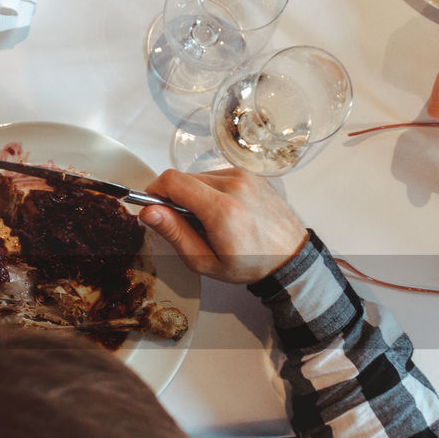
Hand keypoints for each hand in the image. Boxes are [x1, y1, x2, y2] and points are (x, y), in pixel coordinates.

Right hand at [139, 169, 306, 283]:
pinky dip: (210, 191)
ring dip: (193, 195)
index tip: (153, 207)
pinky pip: (216, 176)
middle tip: (185, 224)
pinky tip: (222, 211)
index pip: (172, 181)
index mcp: (221, 209)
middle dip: (175, 198)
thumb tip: (148, 211)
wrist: (290, 256)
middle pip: (183, 178)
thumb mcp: (204, 261)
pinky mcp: (250, 174)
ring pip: (199, 176)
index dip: (154, 191)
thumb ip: (174, 233)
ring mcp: (244, 176)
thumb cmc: (249, 263)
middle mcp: (234, 185)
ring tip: (207, 220)